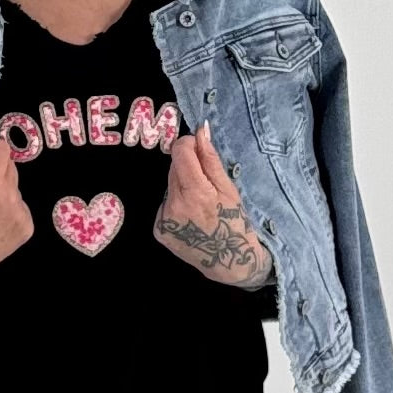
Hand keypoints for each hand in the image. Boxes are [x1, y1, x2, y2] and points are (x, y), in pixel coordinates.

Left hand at [153, 122, 273, 288]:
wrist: (228, 262)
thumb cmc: (233, 222)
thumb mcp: (228, 188)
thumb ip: (210, 159)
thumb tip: (200, 130)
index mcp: (196, 193)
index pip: (179, 151)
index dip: (188, 144)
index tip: (198, 148)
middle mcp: (175, 205)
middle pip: (173, 167)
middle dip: (187, 167)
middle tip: (204, 184)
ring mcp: (164, 219)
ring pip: (169, 186)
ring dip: (182, 186)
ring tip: (198, 204)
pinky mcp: (158, 229)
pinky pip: (165, 204)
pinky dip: (176, 204)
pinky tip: (190, 217)